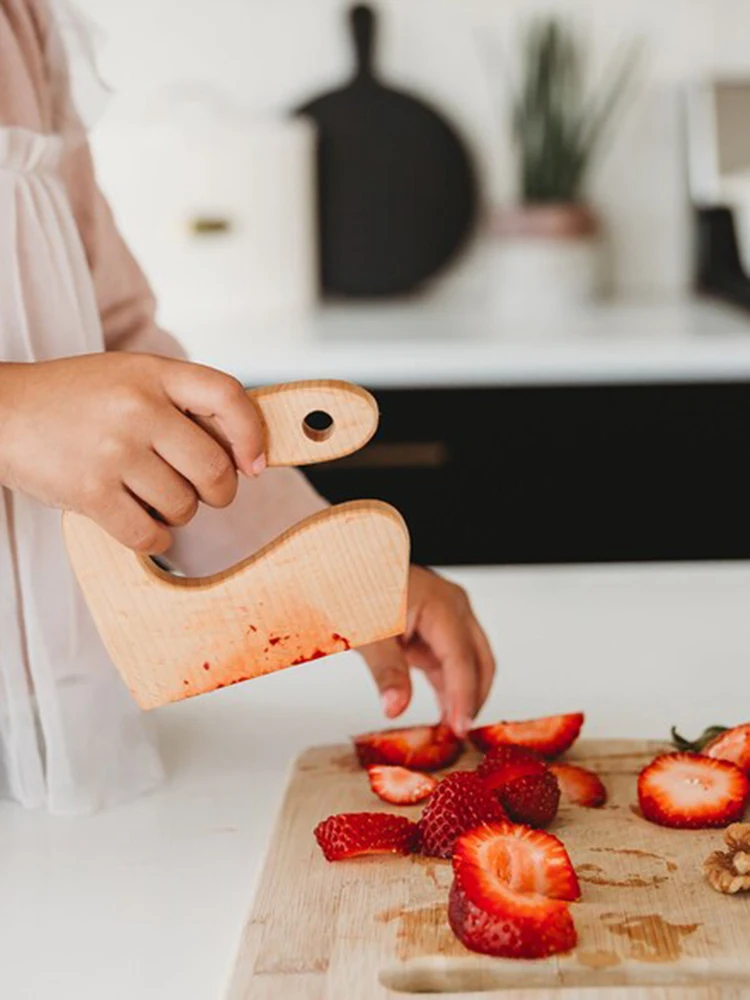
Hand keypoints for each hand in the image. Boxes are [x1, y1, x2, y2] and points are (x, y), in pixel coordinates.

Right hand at [0, 353, 264, 553]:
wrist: (0, 413)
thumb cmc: (74, 400)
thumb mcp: (130, 378)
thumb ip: (183, 403)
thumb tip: (245, 453)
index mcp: (152, 373)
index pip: (227, 396)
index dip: (253, 435)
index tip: (254, 464)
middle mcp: (137, 408)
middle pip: (215, 469)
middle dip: (218, 492)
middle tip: (201, 491)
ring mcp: (113, 451)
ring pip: (184, 506)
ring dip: (178, 513)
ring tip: (150, 495)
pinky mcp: (90, 492)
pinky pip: (150, 535)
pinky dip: (154, 537)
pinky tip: (140, 522)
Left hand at [359, 565, 494, 737]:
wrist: (343, 566)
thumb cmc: (354, 586)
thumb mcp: (367, 631)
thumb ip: (385, 670)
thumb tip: (396, 707)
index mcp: (442, 605)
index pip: (462, 659)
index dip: (464, 697)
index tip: (459, 728)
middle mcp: (454, 609)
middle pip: (479, 662)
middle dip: (473, 700)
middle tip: (458, 736)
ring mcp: (448, 619)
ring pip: (470, 665)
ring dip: (463, 697)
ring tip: (449, 733)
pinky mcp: (436, 630)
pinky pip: (452, 664)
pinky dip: (449, 689)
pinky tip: (443, 716)